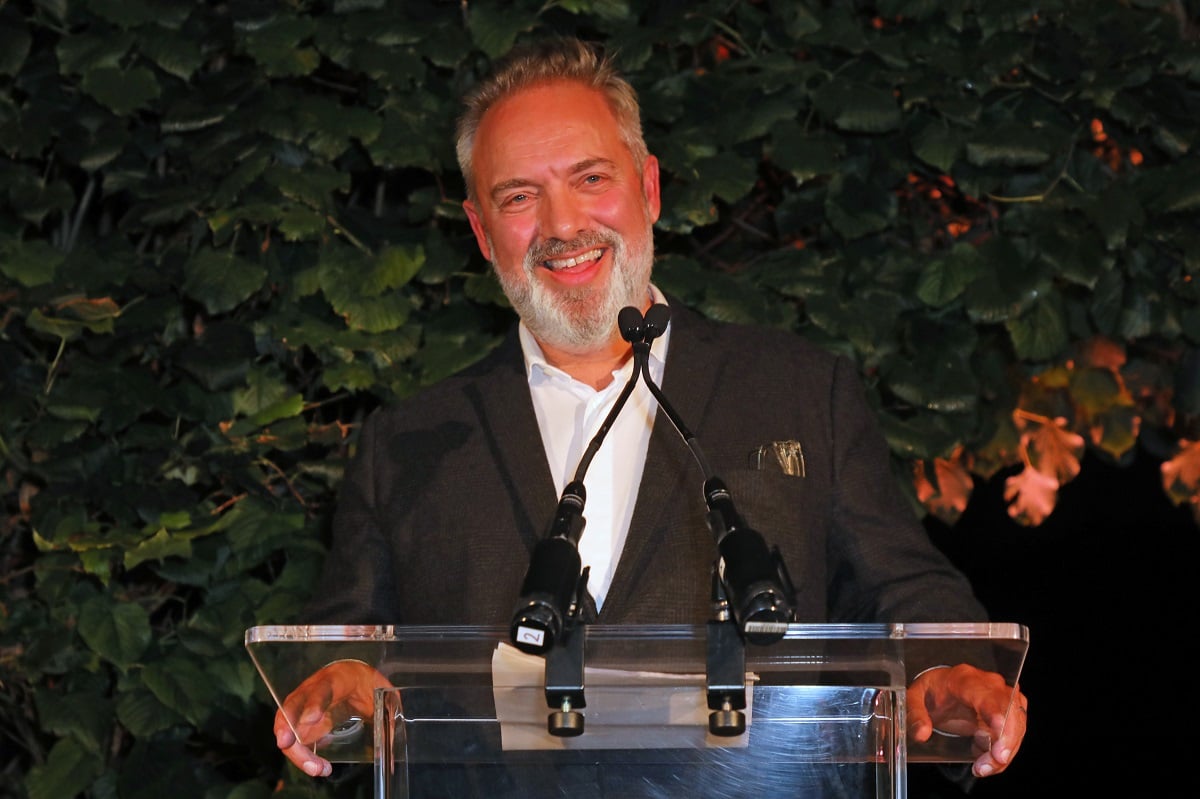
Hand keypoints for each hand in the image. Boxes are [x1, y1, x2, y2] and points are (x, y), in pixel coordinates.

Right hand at [273, 658, 392, 776]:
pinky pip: (294, 735)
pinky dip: (301, 753)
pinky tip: (317, 765)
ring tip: (317, 768)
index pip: (323, 688)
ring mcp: (305, 702)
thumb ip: (385, 717)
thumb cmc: (368, 683)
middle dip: (288, 728)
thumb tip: (390, 751)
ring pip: (288, 724)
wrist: (358, 675)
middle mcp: (315, 688)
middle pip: (294, 706)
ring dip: (297, 749)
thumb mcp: (382, 694)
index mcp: (338, 677)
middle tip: (290, 747)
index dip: (314, 704)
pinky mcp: (303, 718)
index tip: (310, 721)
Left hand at [907, 663, 1026, 777]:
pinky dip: (1005, 751)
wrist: (941, 686)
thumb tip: (922, 734)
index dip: (994, 710)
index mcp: (963, 679)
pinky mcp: (1006, 712)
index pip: (983, 692)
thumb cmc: (931, 691)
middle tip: (996, 760)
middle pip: (1009, 707)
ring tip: (984, 768)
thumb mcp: (913, 699)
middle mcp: (987, 684)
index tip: (997, 729)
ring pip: (1017, 721)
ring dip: (1007, 749)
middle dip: (1007, 737)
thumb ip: (915, 715)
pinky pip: (1015, 732)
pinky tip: (986, 762)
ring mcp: (1000, 697)